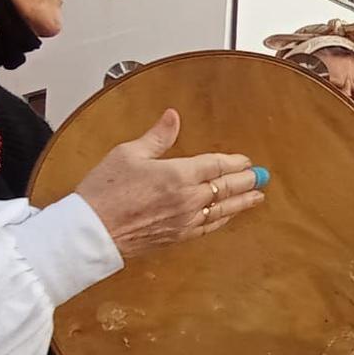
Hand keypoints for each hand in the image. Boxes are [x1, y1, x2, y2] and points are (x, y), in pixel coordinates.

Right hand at [75, 109, 264, 259]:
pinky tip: (229, 217)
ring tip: (257, 197)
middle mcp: (188, 199)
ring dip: (242, 202)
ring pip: (223, 210)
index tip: (245, 159)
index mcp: (178, 174)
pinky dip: (223, 220)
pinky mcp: (177, 237)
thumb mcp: (129, 153)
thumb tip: (173, 117)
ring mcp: (185, 221)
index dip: (234, 162)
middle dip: (246, 180)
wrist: (92, 231)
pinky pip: (208, 227)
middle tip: (261, 176)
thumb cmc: (105, 191)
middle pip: (226, 188)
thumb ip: (157, 136)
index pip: (216, 165)